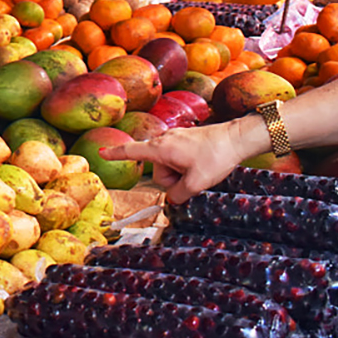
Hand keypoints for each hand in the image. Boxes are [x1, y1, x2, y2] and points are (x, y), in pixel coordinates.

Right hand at [100, 119, 259, 202]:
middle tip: (192, 176)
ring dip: (181, 172)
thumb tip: (172, 199)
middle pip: (157, 169)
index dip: (116, 154)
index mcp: (162, 148)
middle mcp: (164, 140)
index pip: (132, 151)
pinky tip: (201, 163)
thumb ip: (178, 195)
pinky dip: (186, 166)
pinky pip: (177, 158)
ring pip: (168, 165)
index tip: (101, 153)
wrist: (236, 138)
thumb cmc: (216, 157)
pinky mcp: (185, 140)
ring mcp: (175, 138)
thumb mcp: (196, 183)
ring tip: (200, 168)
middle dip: (171, 178)